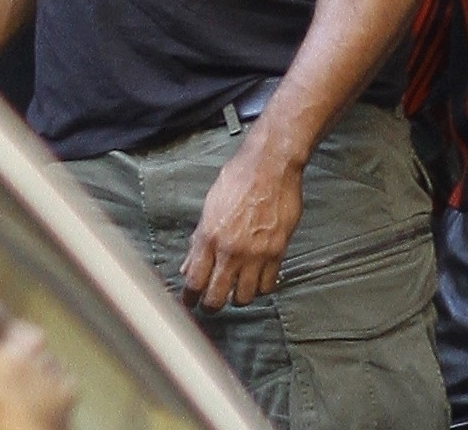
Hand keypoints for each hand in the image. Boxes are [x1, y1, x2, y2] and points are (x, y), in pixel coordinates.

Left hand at [180, 129, 304, 311]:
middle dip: (211, 305)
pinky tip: (258, 278)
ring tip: (237, 290)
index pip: (194, 282)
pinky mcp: (278, 251)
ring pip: (244, 297)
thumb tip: (189, 264)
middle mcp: (231, 249)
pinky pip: (268, 284)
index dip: (190, 297)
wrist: (271, 164)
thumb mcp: (211, 206)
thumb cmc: (241, 177)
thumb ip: (199, 240)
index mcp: (210, 237)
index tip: (190, 300)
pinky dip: (262, 286)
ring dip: (238, 297)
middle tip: (211, 302)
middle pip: (216, 298)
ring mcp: (256, 253)